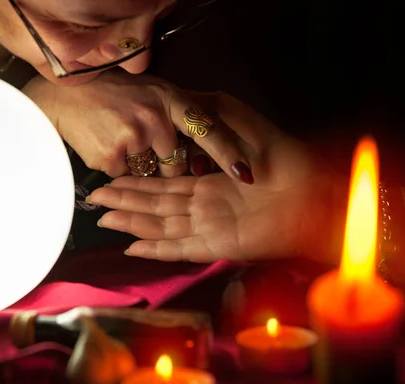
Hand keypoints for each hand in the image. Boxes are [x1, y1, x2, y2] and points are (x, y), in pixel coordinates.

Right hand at [22, 70, 252, 182]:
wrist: (68, 94)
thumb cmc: (115, 93)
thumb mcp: (155, 92)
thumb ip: (179, 114)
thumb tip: (201, 147)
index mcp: (171, 101)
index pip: (208, 129)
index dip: (227, 153)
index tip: (244, 173)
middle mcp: (156, 119)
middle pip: (177, 164)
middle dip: (167, 165)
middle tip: (142, 143)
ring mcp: (134, 139)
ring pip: (151, 175)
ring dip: (140, 166)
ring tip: (120, 139)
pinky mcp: (113, 157)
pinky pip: (126, 178)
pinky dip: (118, 168)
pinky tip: (106, 145)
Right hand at [87, 93, 348, 264]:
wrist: (310, 185)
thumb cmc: (278, 154)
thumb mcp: (238, 126)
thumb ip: (207, 125)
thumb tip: (177, 113)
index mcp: (206, 183)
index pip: (161, 186)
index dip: (134, 184)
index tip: (107, 179)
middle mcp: (202, 206)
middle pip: (154, 206)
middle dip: (123, 203)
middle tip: (94, 202)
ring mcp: (208, 226)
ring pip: (161, 226)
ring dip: (132, 223)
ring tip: (105, 221)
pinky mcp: (219, 244)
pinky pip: (181, 247)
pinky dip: (157, 249)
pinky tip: (134, 248)